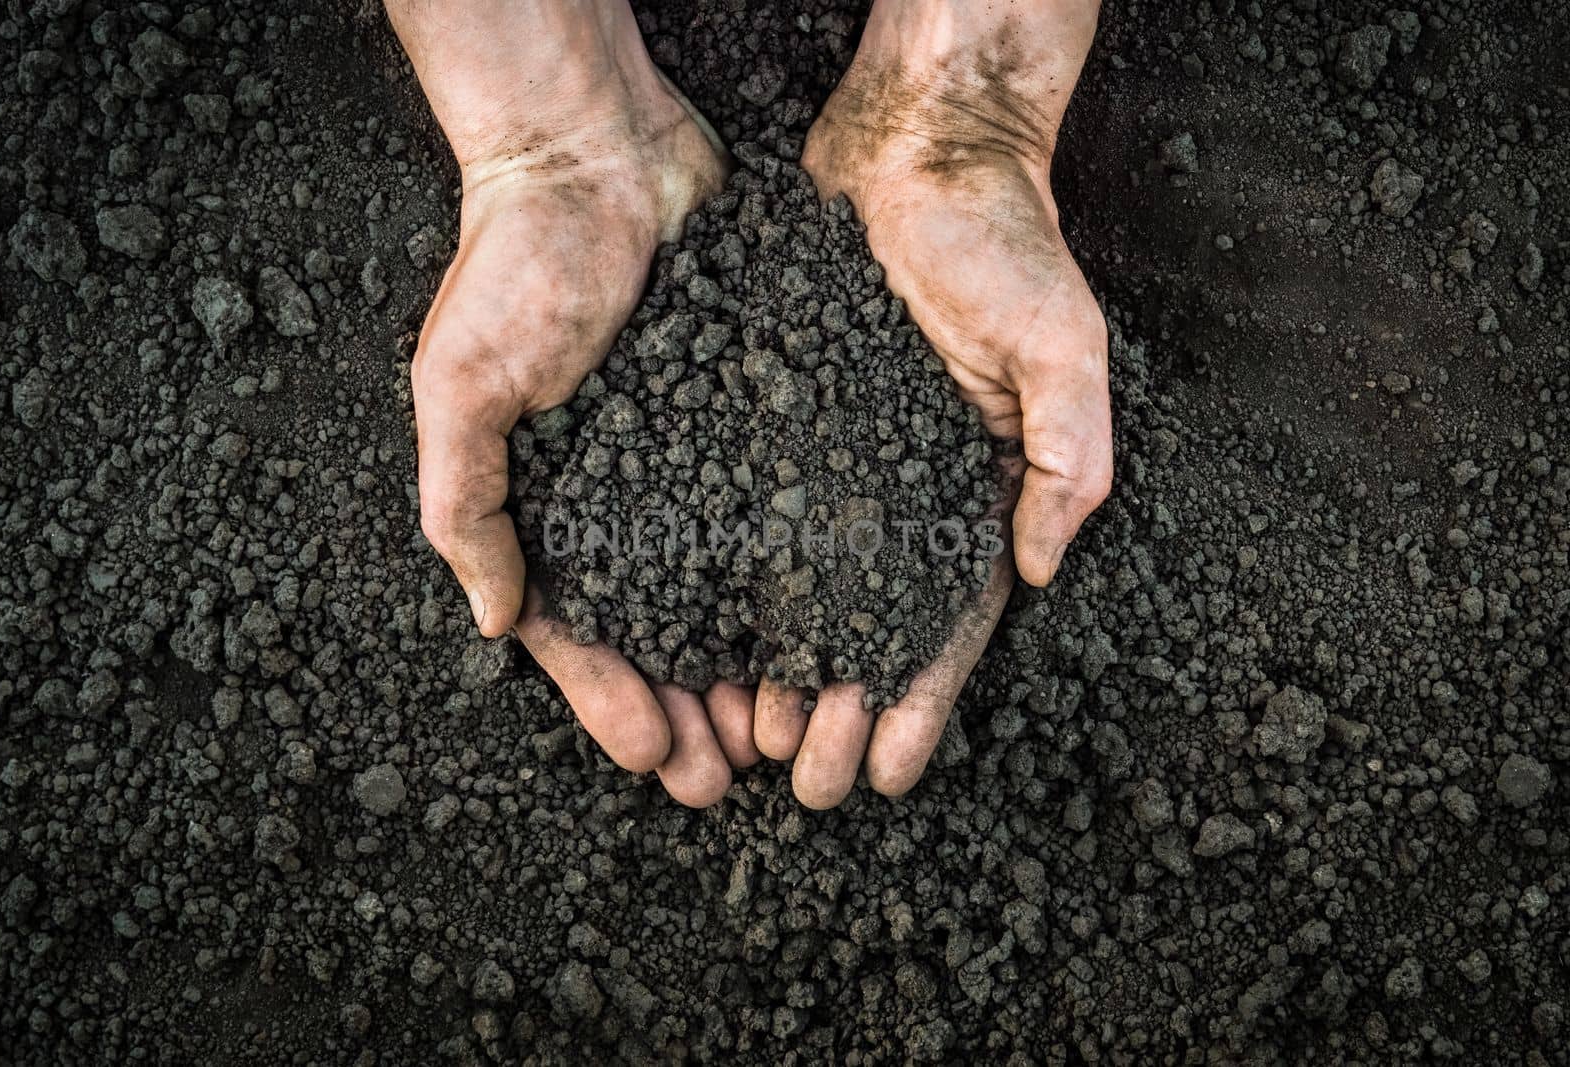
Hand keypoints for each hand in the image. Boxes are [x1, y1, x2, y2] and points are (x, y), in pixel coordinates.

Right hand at [391, 0, 754, 804]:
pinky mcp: (749, 426)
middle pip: (659, 635)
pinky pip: (776, 518)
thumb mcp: (459, 388)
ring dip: (750, 669)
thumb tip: (495, 622)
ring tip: (787, 733)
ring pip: (727, 595)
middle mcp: (621, 501)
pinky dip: (797, 581)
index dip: (611, 702)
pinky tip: (831, 630)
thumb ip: (467, 505)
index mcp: (545, 509)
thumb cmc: (513, 270)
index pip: (577, 633)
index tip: (657, 757)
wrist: (598, 158)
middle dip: (690, 711)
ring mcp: (689, 467)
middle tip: (732, 778)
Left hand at [760, 0, 1110, 806]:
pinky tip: (698, 638)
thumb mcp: (1062, 348)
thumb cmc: (1003, 242)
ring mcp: (833, 465)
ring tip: (745, 739)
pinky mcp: (775, 425)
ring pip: (797, 594)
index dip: (920, 702)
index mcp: (971, 494)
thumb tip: (1039, 569)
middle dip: (838, 713)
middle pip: (863, 630)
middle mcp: (898, 494)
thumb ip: (1065, 457)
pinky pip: (746, 517)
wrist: (915, 155)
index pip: (947, 624)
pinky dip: (726, 585)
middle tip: (804, 784)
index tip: (890, 774)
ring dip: (775, 672)